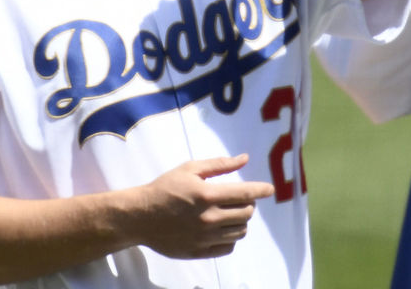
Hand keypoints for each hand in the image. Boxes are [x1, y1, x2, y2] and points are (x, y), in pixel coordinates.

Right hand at [132, 154, 274, 258]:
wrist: (140, 216)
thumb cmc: (164, 188)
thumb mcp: (189, 169)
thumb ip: (219, 165)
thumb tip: (244, 159)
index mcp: (207, 195)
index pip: (246, 194)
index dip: (262, 190)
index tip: (270, 189)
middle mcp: (209, 218)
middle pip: (246, 213)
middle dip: (249, 204)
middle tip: (239, 199)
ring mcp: (205, 237)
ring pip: (240, 231)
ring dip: (241, 220)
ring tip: (230, 213)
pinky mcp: (200, 251)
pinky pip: (228, 247)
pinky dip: (231, 237)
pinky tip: (222, 228)